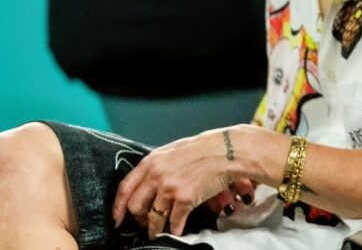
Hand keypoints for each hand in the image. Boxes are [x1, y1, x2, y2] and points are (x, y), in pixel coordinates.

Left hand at [111, 127, 249, 237]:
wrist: (226, 150)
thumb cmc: (203, 149)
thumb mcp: (173, 152)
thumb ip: (157, 166)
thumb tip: (148, 183)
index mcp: (151, 162)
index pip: (125, 188)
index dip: (118, 206)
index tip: (117, 218)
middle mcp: (156, 175)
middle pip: (136, 206)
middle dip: (139, 219)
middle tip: (144, 223)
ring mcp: (170, 188)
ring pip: (153, 218)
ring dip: (155, 229)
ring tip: (158, 232)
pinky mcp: (185, 199)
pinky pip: (175, 221)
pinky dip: (175, 229)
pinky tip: (177, 230)